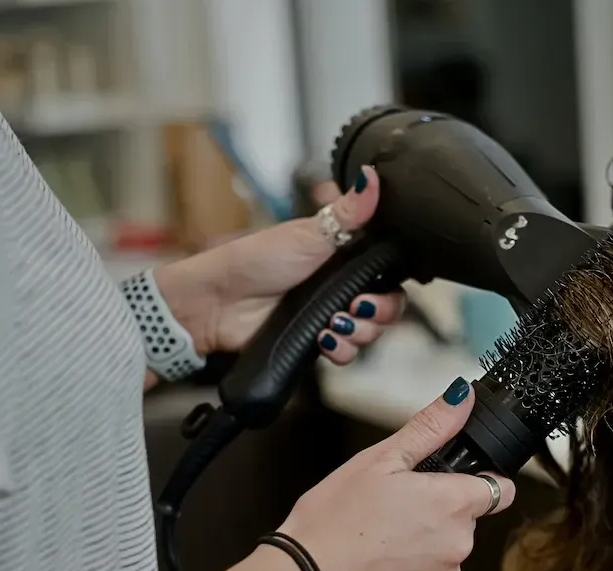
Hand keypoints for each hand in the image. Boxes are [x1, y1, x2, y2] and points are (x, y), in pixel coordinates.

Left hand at [153, 166, 403, 364]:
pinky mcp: (317, 341)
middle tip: (357, 307)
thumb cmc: (256, 260)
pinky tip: (323, 340)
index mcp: (345, 257)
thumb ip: (349, 211)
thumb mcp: (309, 233)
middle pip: (388, 307)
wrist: (219, 302)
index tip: (381, 285)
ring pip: (370, 333)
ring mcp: (330, 315)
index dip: (393, 284)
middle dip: (380, 312)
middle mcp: (342, 287)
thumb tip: (372, 174)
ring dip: (360, 333)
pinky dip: (341, 350)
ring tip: (334, 325)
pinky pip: (346, 354)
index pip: (389, 274)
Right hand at [264, 379, 515, 570]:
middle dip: (438, 511)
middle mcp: (459, 544)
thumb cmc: (333, 523)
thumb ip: (429, 428)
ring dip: (424, 543)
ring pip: (446, 551)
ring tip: (378, 537)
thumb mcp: (378, 460)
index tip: (452, 480)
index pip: (500, 488)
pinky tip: (376, 564)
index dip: (478, 480)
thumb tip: (461, 398)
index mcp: (453, 503)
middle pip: (466, 519)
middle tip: (392, 506)